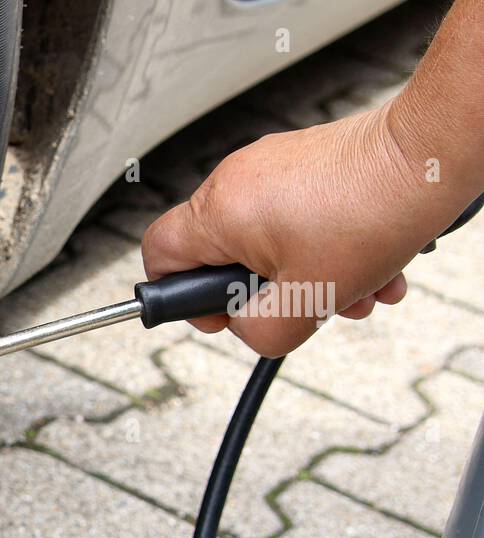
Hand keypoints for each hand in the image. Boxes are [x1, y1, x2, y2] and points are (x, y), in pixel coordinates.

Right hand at [141, 104, 449, 356]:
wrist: (431, 154)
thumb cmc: (373, 212)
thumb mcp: (309, 300)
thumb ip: (258, 332)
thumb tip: (246, 328)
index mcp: (219, 212)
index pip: (157, 256)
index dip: (179, 296)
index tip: (222, 312)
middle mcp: (234, 180)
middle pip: (220, 255)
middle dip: (266, 292)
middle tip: (302, 303)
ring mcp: (268, 165)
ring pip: (266, 241)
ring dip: (307, 276)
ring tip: (352, 288)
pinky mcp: (302, 160)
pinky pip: (294, 217)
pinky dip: (325, 247)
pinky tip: (367, 263)